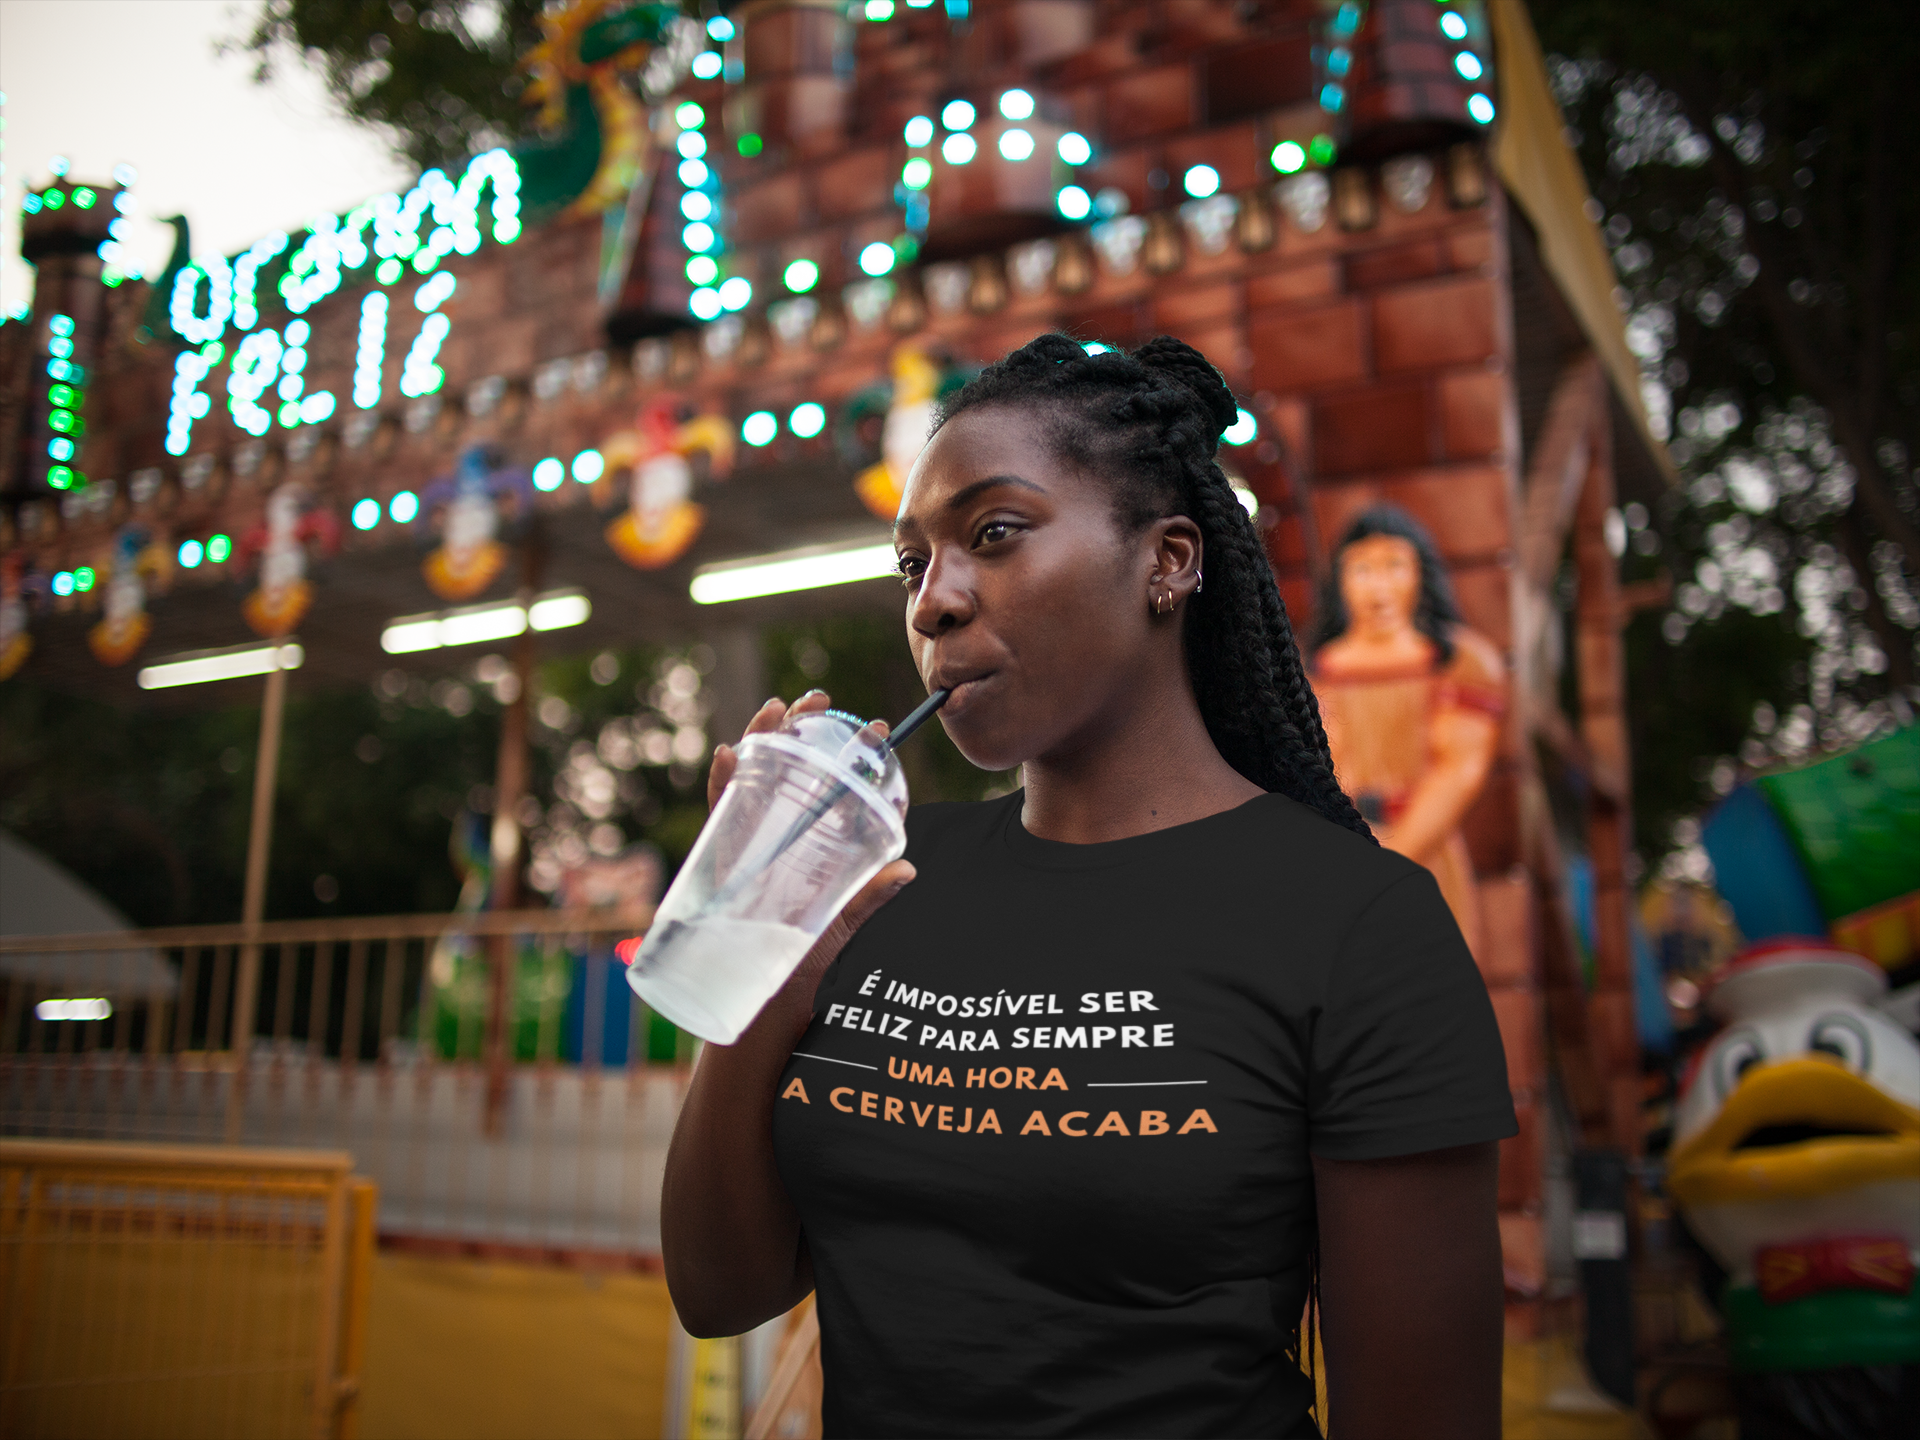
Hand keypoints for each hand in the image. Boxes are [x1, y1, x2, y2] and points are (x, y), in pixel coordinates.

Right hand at [704, 691, 915, 1040]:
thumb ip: (864, 901)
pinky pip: (717, 824)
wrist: (751, 1030)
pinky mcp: (718, 875)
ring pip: (747, 787)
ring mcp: (738, 859)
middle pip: (777, 775)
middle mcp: (762, 850)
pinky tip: (735, 755)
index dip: (841, 754)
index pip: (816, 792)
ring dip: (761, 741)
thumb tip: (910, 870)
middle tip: (817, 698)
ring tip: (778, 709)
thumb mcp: (836, 934)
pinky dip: (723, 787)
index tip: (871, 727)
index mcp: (792, 856)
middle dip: (794, 730)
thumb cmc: (791, 984)